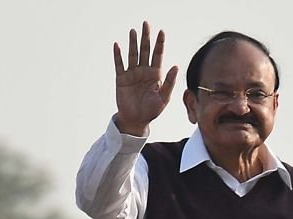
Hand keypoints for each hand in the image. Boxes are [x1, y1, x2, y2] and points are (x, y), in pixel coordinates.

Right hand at [113, 21, 178, 136]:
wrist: (136, 120)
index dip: (160, 43)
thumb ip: (169, 82)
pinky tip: (117, 45)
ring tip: (133, 31)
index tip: (161, 32)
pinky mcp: (122, 79)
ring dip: (133, 43)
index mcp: (156, 74)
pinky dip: (118, 55)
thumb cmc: (152, 111)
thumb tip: (175, 66)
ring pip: (133, 55)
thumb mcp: (164, 98)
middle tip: (146, 24)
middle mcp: (144, 71)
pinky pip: (119, 65)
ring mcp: (132, 74)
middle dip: (146, 37)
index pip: (158, 55)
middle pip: (145, 50)